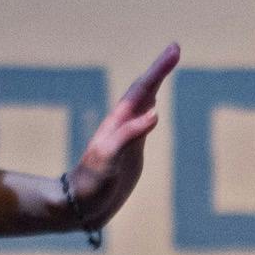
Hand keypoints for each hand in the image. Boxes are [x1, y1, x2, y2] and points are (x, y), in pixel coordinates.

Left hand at [64, 42, 177, 233]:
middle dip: (160, 69)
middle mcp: (123, 125)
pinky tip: (153, 109)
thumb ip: (129, 135)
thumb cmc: (90, 183)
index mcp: (119, 122)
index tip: (175, 49)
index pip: (143, 89)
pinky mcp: (130, 153)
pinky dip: (151, 111)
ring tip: (165, 68)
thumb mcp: (108, 158)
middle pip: (144, 90)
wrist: (78, 205)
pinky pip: (143, 125)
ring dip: (155, 84)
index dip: (159, 69)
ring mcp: (127, 138)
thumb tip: (154, 114)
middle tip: (175, 49)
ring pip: (144, 104)